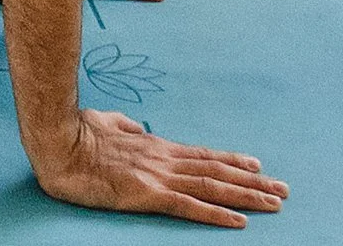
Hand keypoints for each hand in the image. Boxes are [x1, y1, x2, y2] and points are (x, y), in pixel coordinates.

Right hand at [32, 108, 288, 227]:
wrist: (58, 143)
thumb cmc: (76, 132)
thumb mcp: (106, 122)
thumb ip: (126, 126)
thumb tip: (137, 128)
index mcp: (154, 147)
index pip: (202, 156)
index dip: (232, 161)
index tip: (258, 167)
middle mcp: (163, 160)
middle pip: (217, 171)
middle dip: (253, 182)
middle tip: (284, 190)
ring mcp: (158, 176)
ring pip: (212, 187)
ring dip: (247, 196)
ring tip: (275, 204)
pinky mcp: (147, 194)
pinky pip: (189, 206)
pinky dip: (216, 214)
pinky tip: (238, 221)